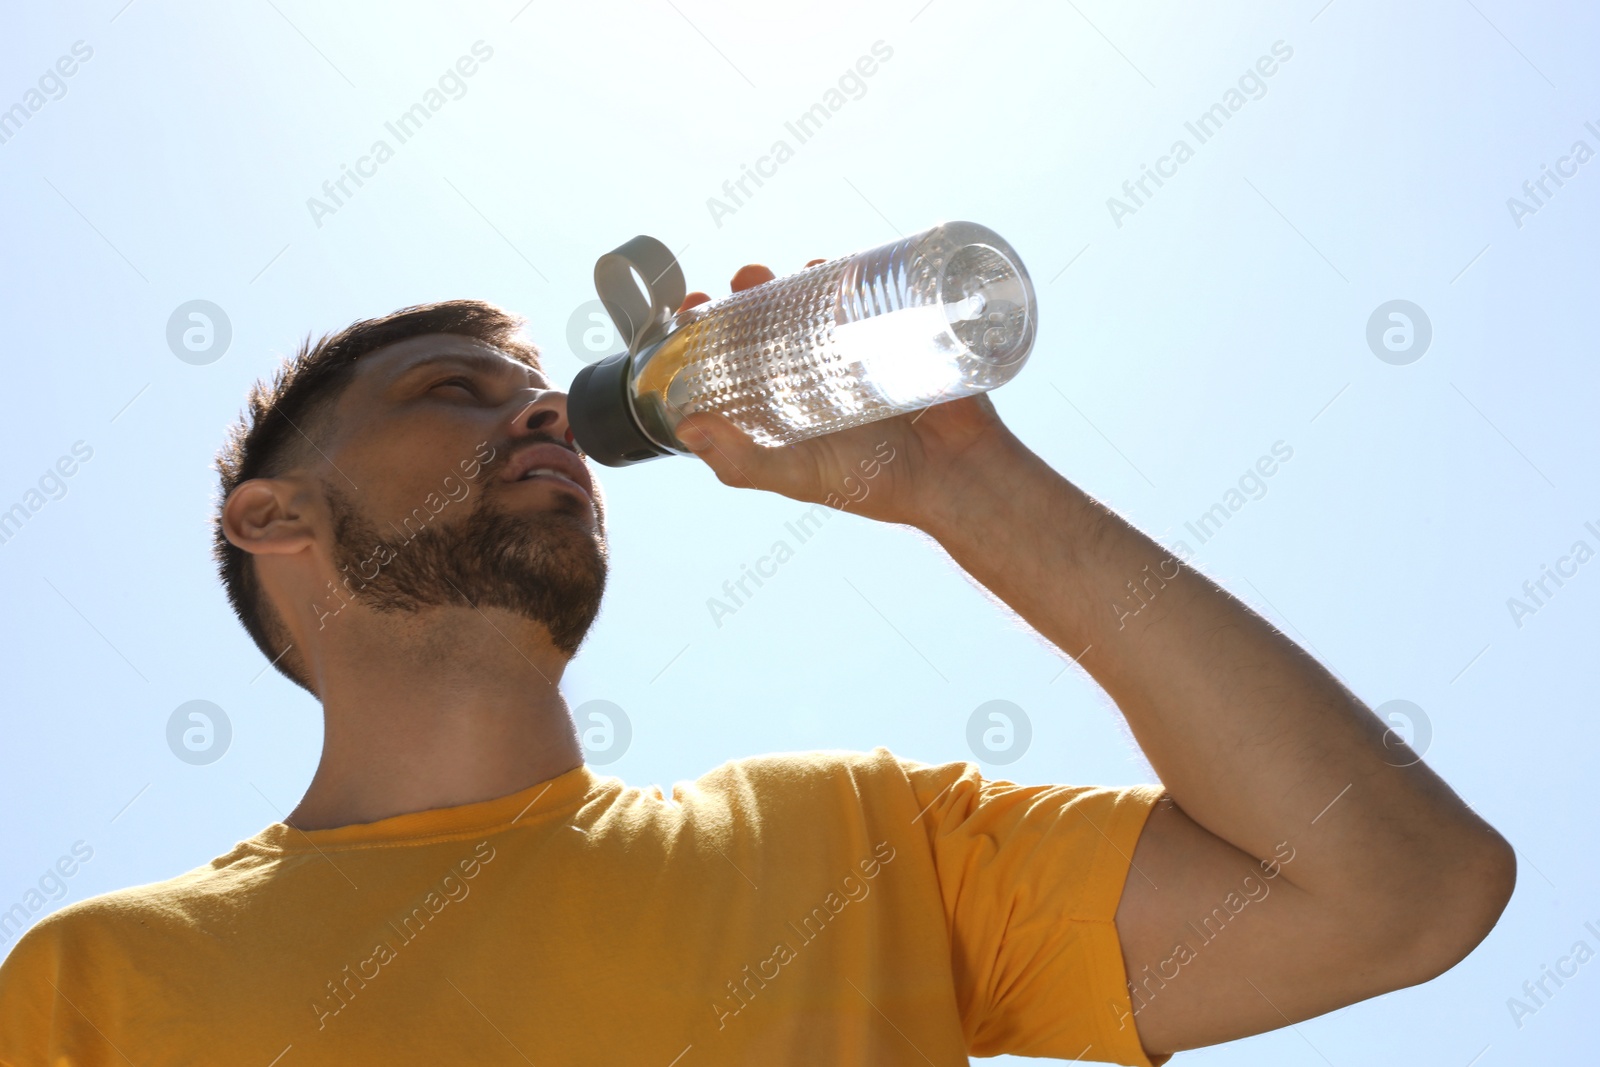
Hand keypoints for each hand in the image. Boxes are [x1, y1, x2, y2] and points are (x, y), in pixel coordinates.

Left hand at [672, 261, 1017, 528]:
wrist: (955, 475)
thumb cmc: (872, 485)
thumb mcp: (798, 476)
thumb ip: (743, 461)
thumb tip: (689, 428)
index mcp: (779, 403)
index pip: (730, 356)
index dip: (706, 328)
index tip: (692, 306)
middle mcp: (810, 372)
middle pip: (770, 316)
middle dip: (751, 290)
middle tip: (746, 278)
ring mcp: (852, 348)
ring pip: (815, 300)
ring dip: (799, 276)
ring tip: (797, 271)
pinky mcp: (893, 332)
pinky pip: (867, 292)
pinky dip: (851, 272)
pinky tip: (840, 267)